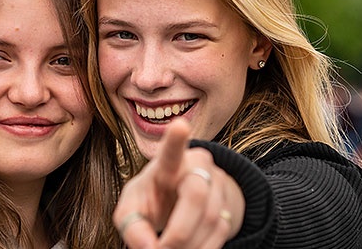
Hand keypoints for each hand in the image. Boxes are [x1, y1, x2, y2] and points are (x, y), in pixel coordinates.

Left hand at [114, 120, 244, 248]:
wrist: (179, 202)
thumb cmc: (150, 201)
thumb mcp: (131, 210)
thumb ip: (132, 227)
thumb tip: (148, 248)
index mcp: (166, 164)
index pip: (171, 151)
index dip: (175, 140)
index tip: (179, 125)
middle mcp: (197, 166)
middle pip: (197, 195)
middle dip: (179, 232)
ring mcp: (217, 184)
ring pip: (212, 219)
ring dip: (189, 247)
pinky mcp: (229, 204)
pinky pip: (222, 232)